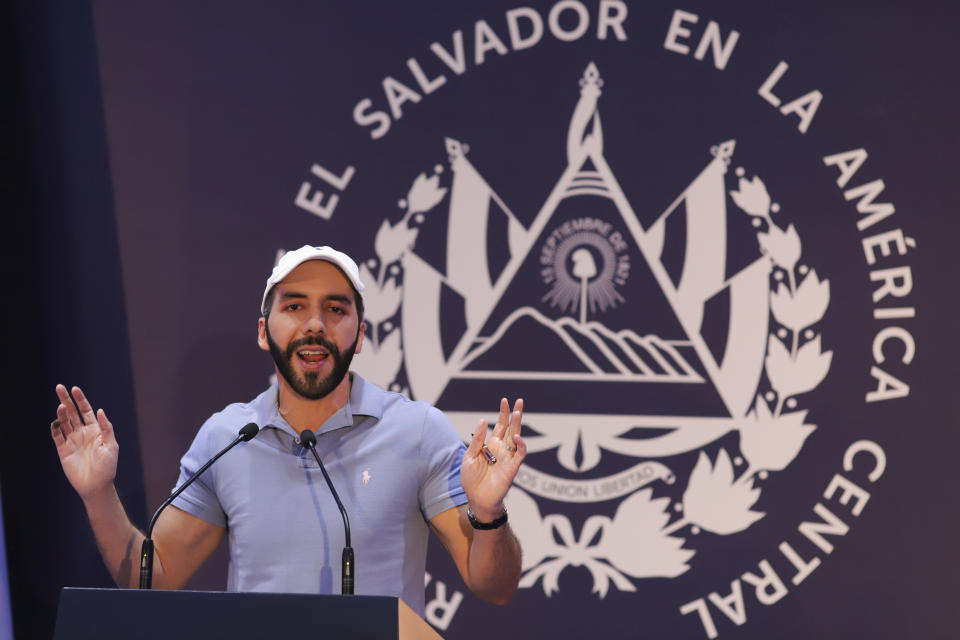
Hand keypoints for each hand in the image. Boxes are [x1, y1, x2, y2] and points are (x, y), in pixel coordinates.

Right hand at [51, 385, 118, 499]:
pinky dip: (55, 428)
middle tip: (59, 387)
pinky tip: (56, 421)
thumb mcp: (111, 445)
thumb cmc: (108, 466)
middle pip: (72, 412)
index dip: (80, 399)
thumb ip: (105, 428)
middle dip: (66, 400)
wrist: (96, 485)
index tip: (74, 389)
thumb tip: (99, 411)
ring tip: (61, 406)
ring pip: (64, 422)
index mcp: (95, 430)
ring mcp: (72, 440)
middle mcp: (82, 433)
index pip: (86, 410)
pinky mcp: (63, 450)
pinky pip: (57, 436)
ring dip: (61, 413)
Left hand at [461, 398, 525, 521]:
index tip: (505, 401)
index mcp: (491, 445)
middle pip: (511, 428)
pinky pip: (519, 454)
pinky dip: (520, 445)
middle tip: (519, 401)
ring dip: (518, 425)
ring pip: (517, 438)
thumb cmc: (472, 480)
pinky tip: (517, 436)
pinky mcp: (512, 468)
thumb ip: (477, 440)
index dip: (503, 413)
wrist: (476, 500)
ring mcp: (508, 458)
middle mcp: (502, 449)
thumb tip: (483, 420)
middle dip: (515, 414)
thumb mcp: (469, 456)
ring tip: (518, 412)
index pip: (500, 426)